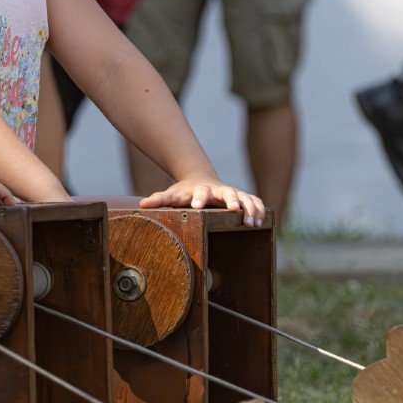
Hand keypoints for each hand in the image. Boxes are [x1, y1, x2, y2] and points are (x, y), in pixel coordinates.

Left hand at [140, 177, 265, 227]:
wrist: (200, 180)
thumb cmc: (185, 192)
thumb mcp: (173, 194)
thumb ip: (159, 200)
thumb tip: (142, 206)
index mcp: (200, 190)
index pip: (199, 193)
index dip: (199, 199)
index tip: (197, 207)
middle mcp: (218, 190)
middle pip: (227, 192)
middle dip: (231, 199)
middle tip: (233, 209)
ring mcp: (232, 193)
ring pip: (244, 197)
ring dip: (249, 208)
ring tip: (251, 223)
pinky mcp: (242, 198)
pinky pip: (255, 202)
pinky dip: (259, 210)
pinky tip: (261, 223)